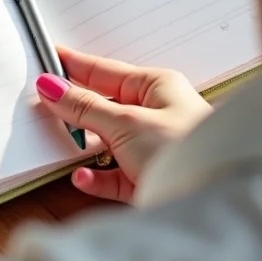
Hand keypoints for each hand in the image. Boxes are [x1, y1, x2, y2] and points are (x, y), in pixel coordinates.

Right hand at [36, 47, 211, 202]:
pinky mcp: (148, 180)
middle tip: (44, 100)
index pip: (105, 71)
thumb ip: (85, 107)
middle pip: (104, 106)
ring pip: (106, 140)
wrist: (216, 203)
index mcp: (157, 87)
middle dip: (75, 106)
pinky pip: (113, 174)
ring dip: (85, 143)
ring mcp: (152, 149)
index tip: (49, 57)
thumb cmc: (188, 150)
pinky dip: (96, 176)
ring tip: (61, 138)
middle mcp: (156, 115)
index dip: (75, 65)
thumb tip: (54, 88)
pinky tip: (83, 176)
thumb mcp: (126, 122)